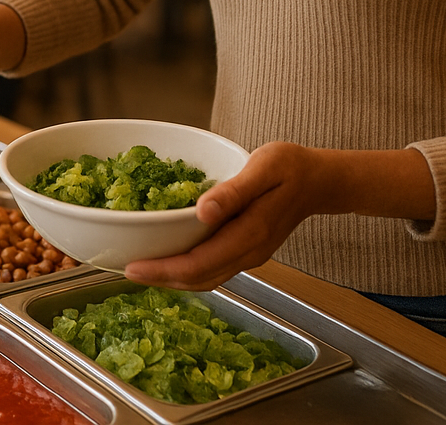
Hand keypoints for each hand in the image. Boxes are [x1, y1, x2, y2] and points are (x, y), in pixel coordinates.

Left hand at [123, 142, 332, 290]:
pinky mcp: (248, 250)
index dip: (163, 269)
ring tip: (141, 269)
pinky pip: (213, 268)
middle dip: (161, 279)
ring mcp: (250, 255)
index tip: (132, 267)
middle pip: (199, 277)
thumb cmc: (291, 167)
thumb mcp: (264, 168)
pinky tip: (169, 259)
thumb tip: (202, 210)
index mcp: (251, 234)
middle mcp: (250, 252)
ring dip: (172, 278)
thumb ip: (234, 191)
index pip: (200, 262)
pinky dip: (188, 270)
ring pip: (206, 278)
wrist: (319, 180)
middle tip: (125, 270)